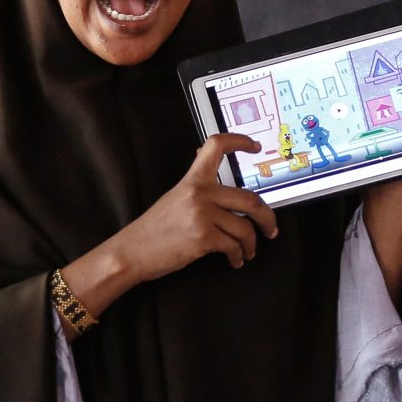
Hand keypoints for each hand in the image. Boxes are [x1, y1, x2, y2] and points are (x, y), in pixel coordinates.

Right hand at [121, 134, 279, 274]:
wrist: (131, 251)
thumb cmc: (152, 230)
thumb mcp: (174, 199)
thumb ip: (197, 188)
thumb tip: (218, 180)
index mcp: (192, 180)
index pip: (216, 147)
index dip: (239, 142)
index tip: (254, 146)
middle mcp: (200, 193)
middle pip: (250, 199)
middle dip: (268, 218)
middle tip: (270, 227)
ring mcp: (202, 214)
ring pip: (245, 227)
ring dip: (251, 244)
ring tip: (247, 251)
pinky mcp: (203, 237)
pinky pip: (234, 245)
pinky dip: (238, 256)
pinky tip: (235, 259)